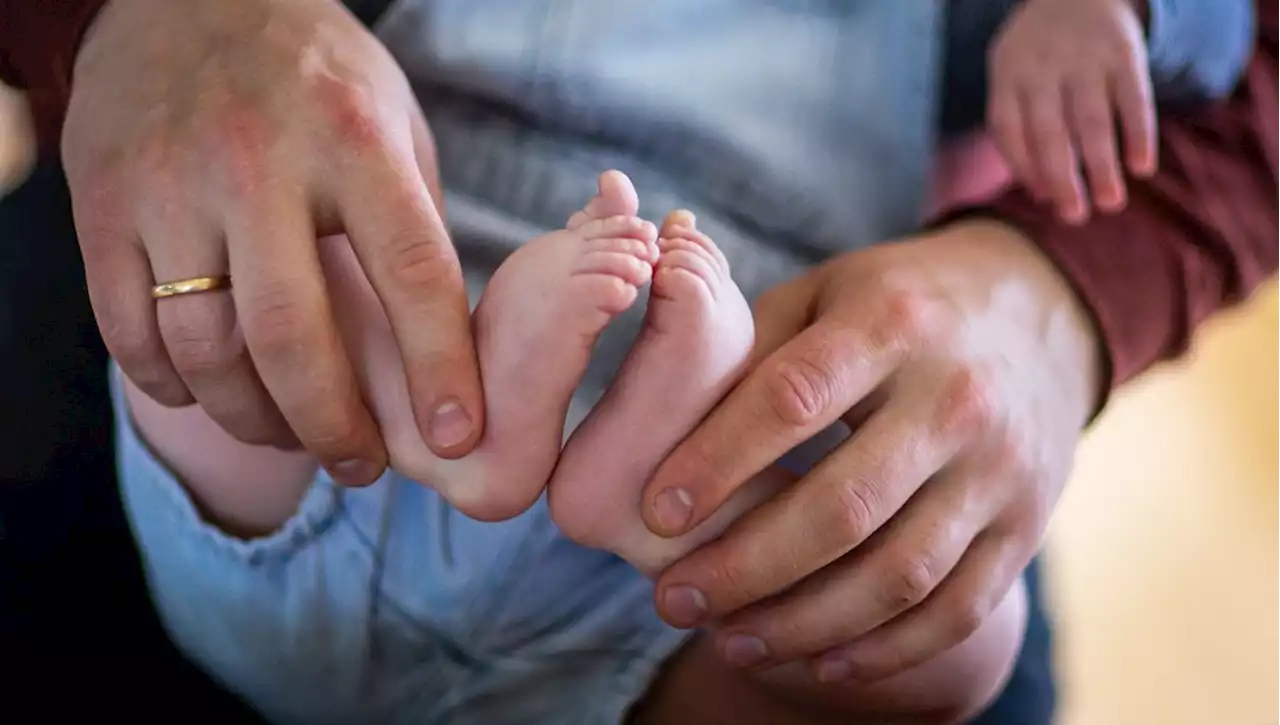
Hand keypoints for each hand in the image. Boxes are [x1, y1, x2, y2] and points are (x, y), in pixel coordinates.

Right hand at [63, 0, 483, 482]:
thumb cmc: (319, 81)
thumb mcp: (395, 127)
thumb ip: (413, 228)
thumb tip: (443, 350)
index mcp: (353, 140)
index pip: (411, 272)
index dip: (439, 367)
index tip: (458, 436)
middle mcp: (256, 161)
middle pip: (290, 334)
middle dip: (332, 424)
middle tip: (362, 467)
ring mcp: (169, 184)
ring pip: (204, 347)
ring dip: (255, 419)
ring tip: (294, 436)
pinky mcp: (103, 204)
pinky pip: (131, 332)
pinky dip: (176, 387)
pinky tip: (216, 395)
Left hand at [639, 220, 1101, 680]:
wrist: (1040, 315)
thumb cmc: (899, 306)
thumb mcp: (827, 291)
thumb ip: (751, 346)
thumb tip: (658, 422)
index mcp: (891, 324)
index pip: (794, 399)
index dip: (719, 461)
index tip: (657, 512)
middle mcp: (954, 398)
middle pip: (844, 506)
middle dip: (746, 567)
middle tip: (671, 602)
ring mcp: (999, 468)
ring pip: (898, 574)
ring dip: (804, 623)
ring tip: (729, 643)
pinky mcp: (1025, 525)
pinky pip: (958, 609)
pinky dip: (887, 650)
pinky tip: (821, 663)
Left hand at [988, 0, 1155, 223]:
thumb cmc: (1040, 55)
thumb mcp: (1014, 74)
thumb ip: (1021, 128)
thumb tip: (1041, 193)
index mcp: (1007, 74)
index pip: (1008, 128)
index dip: (1024, 167)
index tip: (1044, 200)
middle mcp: (1043, 67)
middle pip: (1048, 131)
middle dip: (1061, 177)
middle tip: (1074, 217)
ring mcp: (1084, 59)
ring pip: (1092, 120)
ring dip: (1102, 164)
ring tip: (1110, 203)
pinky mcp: (1124, 52)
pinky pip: (1133, 98)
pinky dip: (1138, 133)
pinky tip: (1141, 167)